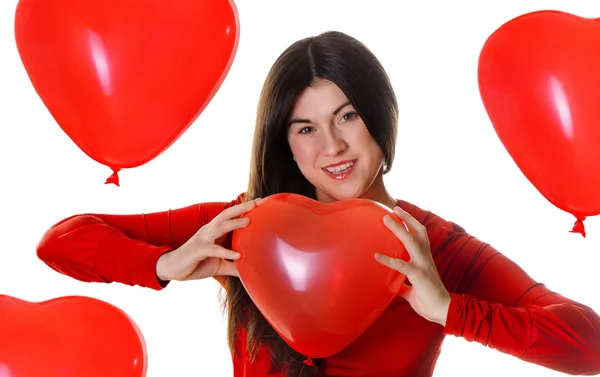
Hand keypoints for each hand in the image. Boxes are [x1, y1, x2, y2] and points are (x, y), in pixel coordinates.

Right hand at [156, 198, 259, 280]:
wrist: (172, 269)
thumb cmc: (196, 263)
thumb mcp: (218, 265)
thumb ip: (233, 266)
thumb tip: (249, 271)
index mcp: (214, 231)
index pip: (230, 216)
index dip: (243, 208)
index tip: (259, 201)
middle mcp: (209, 231)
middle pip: (226, 214)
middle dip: (241, 207)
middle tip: (257, 202)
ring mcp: (203, 239)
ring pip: (219, 227)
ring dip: (234, 223)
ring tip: (248, 220)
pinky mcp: (198, 250)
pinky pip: (213, 250)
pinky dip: (225, 252)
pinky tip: (237, 255)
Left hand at [375, 206, 450, 325]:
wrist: (443, 312)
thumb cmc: (428, 301)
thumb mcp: (412, 290)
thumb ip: (403, 285)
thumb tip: (392, 285)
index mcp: (425, 260)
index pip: (420, 236)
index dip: (412, 224)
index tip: (401, 214)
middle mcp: (425, 258)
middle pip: (418, 232)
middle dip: (407, 218)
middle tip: (394, 209)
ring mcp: (423, 265)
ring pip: (411, 241)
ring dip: (399, 229)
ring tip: (386, 219)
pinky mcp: (419, 275)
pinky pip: (402, 265)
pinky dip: (388, 259)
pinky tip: (376, 255)